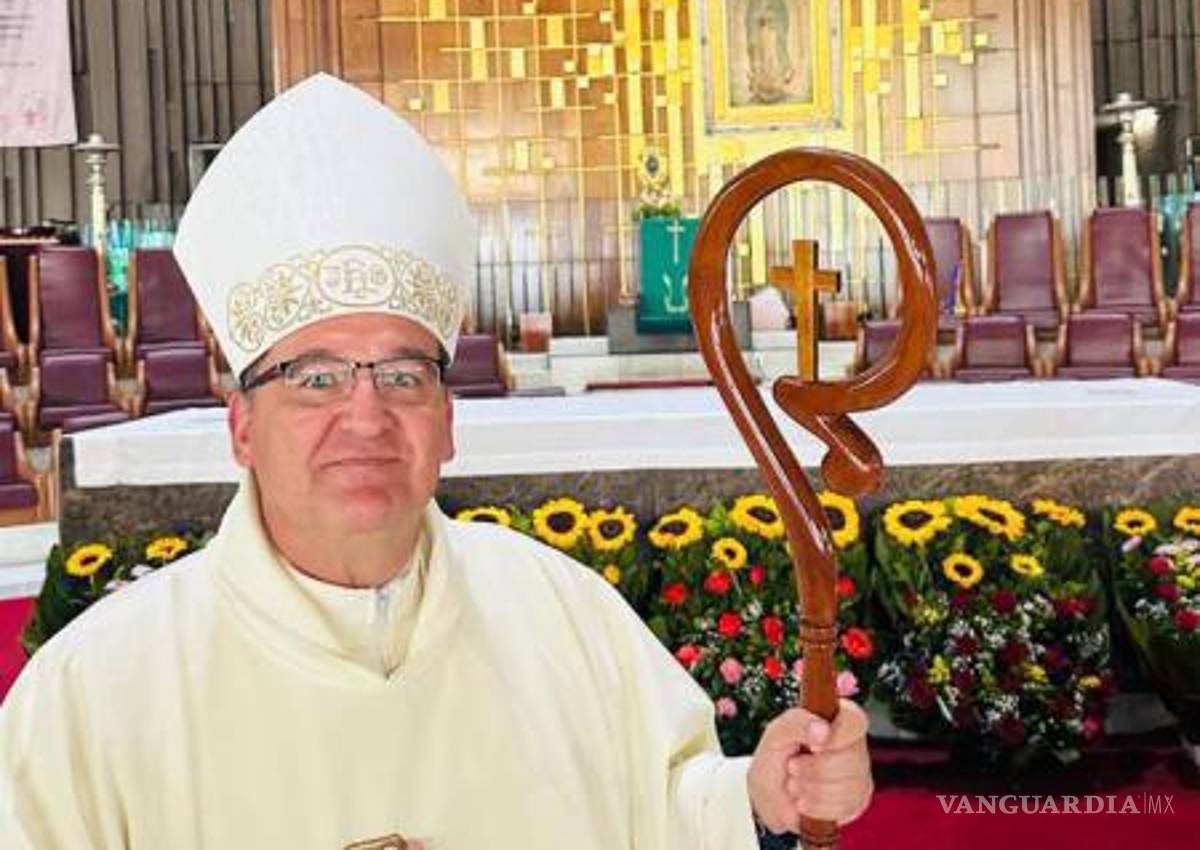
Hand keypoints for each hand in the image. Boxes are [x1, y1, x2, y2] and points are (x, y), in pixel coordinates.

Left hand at [747, 700, 872, 833]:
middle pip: (852, 758)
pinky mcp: (857, 801)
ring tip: (794, 784)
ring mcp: (860, 774)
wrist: (770, 795)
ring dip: (811, 788)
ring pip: (849, 785)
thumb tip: (823, 730)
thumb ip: (798, 723)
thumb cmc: (777, 756)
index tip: (813, 746)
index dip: (837, 735)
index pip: (855, 720)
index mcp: (837, 719)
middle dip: (814, 768)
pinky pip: (844, 806)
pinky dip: (816, 806)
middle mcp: (854, 745)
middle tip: (792, 766)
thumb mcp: (777, 733)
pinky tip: (804, 800)